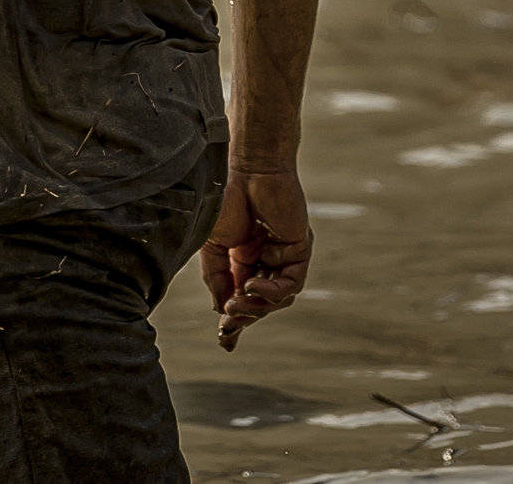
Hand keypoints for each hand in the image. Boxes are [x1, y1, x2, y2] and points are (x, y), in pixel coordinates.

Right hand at [200, 163, 312, 350]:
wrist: (244, 171)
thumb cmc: (224, 201)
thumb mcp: (212, 246)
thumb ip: (216, 278)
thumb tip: (220, 310)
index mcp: (243, 260)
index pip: (242, 298)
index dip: (234, 322)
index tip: (224, 342)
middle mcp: (266, 261)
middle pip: (261, 303)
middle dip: (244, 318)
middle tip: (228, 327)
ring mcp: (284, 257)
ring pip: (278, 298)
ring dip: (256, 306)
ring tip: (235, 304)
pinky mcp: (300, 250)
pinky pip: (292, 283)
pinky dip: (272, 290)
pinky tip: (252, 285)